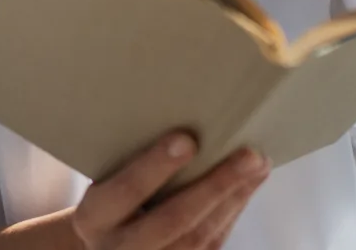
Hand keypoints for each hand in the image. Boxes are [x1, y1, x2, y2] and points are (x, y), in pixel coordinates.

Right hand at [70, 131, 268, 248]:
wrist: (109, 242)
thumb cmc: (110, 196)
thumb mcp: (105, 180)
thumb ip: (132, 159)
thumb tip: (188, 118)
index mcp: (95, 217)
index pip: (125, 192)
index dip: (155, 167)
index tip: (187, 139)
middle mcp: (120, 247)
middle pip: (173, 221)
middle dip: (215, 187)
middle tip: (249, 155)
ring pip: (200, 236)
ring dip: (236, 196)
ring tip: (260, 162)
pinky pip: (212, 242)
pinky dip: (234, 209)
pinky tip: (251, 182)